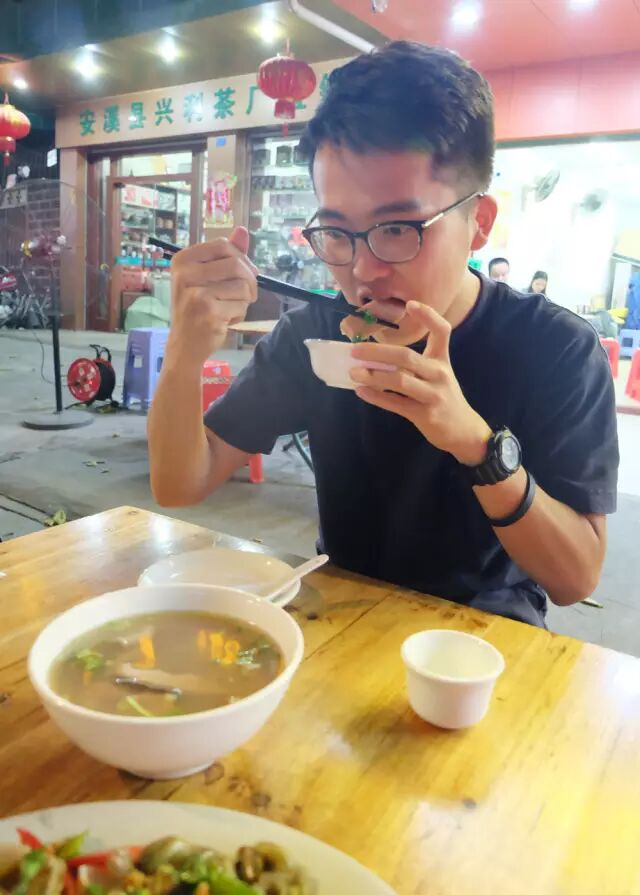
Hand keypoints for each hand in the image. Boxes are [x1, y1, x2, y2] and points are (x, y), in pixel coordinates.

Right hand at [168, 227, 256, 363]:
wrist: (184, 343)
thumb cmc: (197, 307)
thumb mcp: (207, 277)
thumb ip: (226, 255)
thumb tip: (243, 230)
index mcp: (182, 260)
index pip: (223, 246)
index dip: (241, 259)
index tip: (245, 274)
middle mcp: (185, 274)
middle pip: (236, 264)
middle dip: (249, 281)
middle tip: (246, 295)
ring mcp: (196, 293)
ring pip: (242, 285)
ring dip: (244, 299)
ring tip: (229, 308)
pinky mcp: (209, 312)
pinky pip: (241, 304)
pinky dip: (240, 313)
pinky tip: (225, 319)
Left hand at [349, 301, 491, 463]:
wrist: (462, 430)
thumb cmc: (443, 397)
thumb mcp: (437, 374)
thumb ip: (414, 364)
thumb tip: (374, 355)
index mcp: (442, 360)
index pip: (442, 331)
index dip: (428, 316)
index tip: (410, 305)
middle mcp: (439, 373)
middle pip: (406, 356)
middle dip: (378, 351)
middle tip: (355, 350)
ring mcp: (433, 395)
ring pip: (400, 380)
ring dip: (373, 375)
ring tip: (353, 372)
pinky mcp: (425, 414)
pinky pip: (396, 403)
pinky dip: (376, 397)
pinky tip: (361, 391)